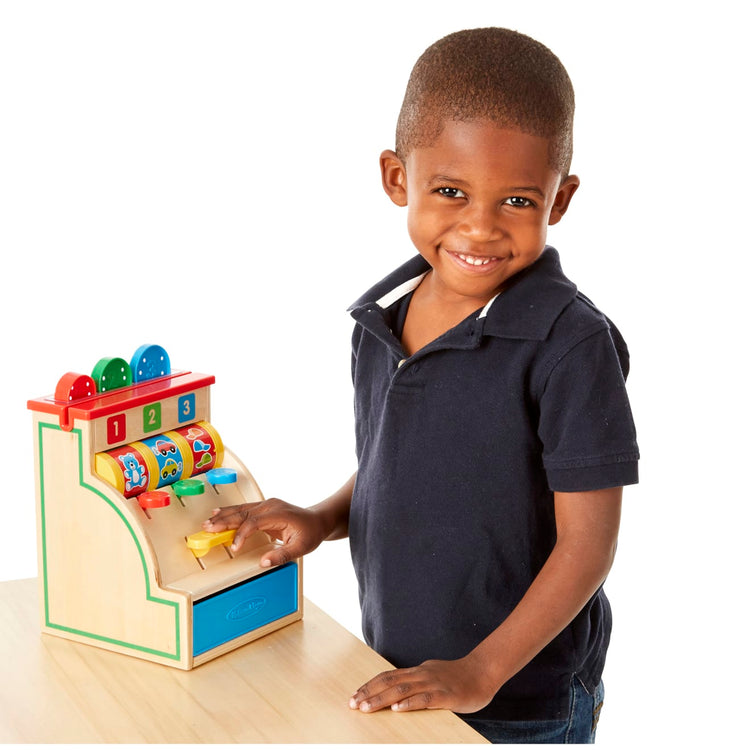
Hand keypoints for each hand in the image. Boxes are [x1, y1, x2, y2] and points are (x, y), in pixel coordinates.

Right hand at [202, 497, 326, 566]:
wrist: (318, 520)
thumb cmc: (311, 532)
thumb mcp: (301, 548)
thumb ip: (282, 555)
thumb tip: (264, 562)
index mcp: (279, 514)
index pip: (254, 522)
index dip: (241, 534)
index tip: (234, 547)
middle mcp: (271, 506)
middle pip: (243, 512)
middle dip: (225, 520)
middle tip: (208, 528)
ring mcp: (267, 505)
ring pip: (242, 509)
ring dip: (224, 515)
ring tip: (208, 522)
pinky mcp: (265, 507)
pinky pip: (245, 509)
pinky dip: (231, 512)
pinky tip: (219, 514)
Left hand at [348, 654, 496, 714]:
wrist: (483, 671)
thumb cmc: (458, 677)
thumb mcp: (433, 676)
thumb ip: (417, 683)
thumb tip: (398, 694)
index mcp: (417, 671)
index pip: (388, 677)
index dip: (370, 686)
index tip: (355, 695)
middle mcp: (421, 675)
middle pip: (390, 682)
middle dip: (369, 693)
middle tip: (353, 704)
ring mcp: (433, 683)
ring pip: (402, 690)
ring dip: (382, 699)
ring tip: (366, 707)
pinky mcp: (445, 695)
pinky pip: (425, 699)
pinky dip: (409, 704)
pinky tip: (397, 710)